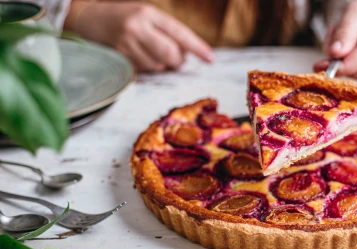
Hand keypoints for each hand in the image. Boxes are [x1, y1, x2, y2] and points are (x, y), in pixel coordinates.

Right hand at [69, 2, 213, 72]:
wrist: (89, 18)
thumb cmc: (126, 18)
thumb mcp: (147, 16)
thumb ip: (167, 32)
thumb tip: (188, 55)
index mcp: (148, 13)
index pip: (179, 32)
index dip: (197, 47)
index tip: (210, 59)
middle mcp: (137, 27)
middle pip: (170, 54)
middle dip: (177, 61)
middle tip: (176, 60)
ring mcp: (125, 43)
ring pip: (157, 65)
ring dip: (161, 65)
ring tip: (151, 53)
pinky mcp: (117, 57)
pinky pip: (143, 71)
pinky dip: (147, 68)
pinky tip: (139, 57)